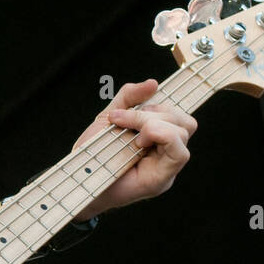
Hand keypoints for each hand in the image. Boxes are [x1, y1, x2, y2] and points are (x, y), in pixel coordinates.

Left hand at [70, 79, 196, 218]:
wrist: (78, 178)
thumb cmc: (94, 153)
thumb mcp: (110, 117)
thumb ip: (129, 98)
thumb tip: (153, 84)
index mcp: (159, 139)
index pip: (179, 115)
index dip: (164, 103)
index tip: (139, 102)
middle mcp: (167, 153)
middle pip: (184, 120)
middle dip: (152, 112)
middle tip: (123, 120)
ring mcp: (167, 167)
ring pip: (183, 131)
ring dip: (152, 123)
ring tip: (130, 134)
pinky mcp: (162, 179)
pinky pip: (179, 153)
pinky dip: (159, 136)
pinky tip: (137, 143)